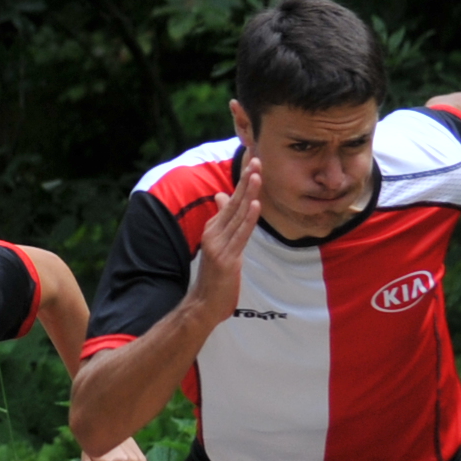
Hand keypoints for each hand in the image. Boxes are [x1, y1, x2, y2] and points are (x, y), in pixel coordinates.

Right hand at [191, 161, 263, 323]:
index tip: (254, 158)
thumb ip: (223, 218)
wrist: (202, 303)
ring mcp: (219, 245)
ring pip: (237, 215)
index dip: (243, 178)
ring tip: (257, 174)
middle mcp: (215, 232)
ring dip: (248, 193)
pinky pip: (240, 235)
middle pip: (234, 201)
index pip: (232, 198)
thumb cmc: (214, 275)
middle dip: (246, 179)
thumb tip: (223, 195)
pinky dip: (248, 219)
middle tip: (256, 156)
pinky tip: (255, 205)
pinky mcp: (226, 258)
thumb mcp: (220, 242)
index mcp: (215, 227)